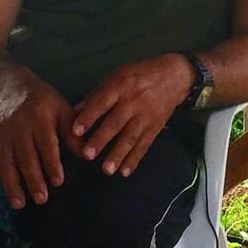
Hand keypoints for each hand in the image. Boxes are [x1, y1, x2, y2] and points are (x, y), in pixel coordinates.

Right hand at [0, 76, 74, 208]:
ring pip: (5, 162)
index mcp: (39, 117)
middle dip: (32, 179)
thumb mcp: (61, 109)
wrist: (10, 87)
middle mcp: (18, 126)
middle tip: (42, 199)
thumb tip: (87, 155)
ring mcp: (2, 133)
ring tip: (19, 204)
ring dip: (11, 184)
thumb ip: (73, 132)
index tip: (58, 182)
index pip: (46, 143)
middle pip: (25, 156)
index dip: (51, 163)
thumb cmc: (43, 102)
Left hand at [71, 55, 191, 177]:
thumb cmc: (138, 75)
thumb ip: (95, 95)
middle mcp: (133, 102)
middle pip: (115, 123)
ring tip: (106, 170)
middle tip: (87, 155)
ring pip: (130, 137)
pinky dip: (135, 159)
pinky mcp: (155, 127)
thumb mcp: (116, 76)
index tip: (75, 131)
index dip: (89, 117)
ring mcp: (145, 116)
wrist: (174, 76)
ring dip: (118, 154)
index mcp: (120, 86)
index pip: (102, 103)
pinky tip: (125, 172)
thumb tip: (73, 112)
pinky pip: (144, 145)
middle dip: (101, 140)